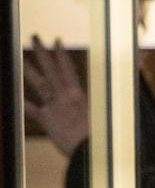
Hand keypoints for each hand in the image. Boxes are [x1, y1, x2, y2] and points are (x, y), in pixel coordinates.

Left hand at [24, 35, 88, 156]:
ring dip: (29, 69)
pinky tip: (21, 100)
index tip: (56, 41)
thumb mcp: (101, 117)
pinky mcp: (46, 119)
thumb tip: (100, 106)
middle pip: (50, 69)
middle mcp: (64, 96)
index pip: (67, 68)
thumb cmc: (99, 136)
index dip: (60, 54)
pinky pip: (33, 110)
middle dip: (41, 52)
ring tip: (23, 59)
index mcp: (78, 95)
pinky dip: (26, 105)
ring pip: (39, 83)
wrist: (89, 150)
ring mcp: (53, 106)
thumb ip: (95, 108)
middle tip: (34, 38)